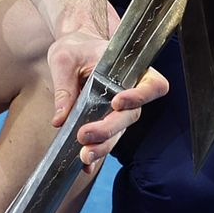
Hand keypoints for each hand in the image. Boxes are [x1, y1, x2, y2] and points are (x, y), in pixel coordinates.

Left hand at [45, 12, 168, 168]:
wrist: (74, 48)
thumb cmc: (75, 47)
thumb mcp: (64, 59)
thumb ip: (64, 87)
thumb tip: (60, 119)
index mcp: (130, 69)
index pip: (153, 85)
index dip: (140, 96)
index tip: (117, 102)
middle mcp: (129, 92)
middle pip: (131, 116)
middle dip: (109, 129)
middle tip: (84, 135)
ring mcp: (118, 111)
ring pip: (119, 133)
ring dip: (103, 146)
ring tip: (84, 155)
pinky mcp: (105, 122)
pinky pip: (106, 141)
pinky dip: (96, 154)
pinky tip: (84, 165)